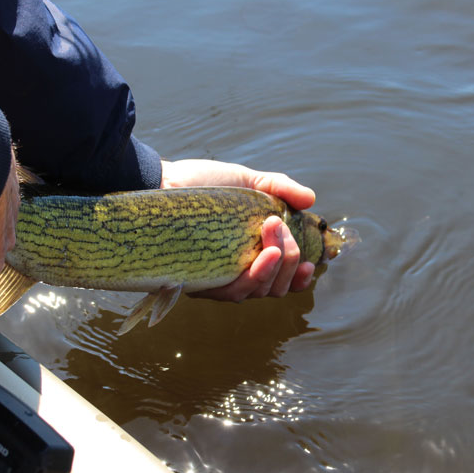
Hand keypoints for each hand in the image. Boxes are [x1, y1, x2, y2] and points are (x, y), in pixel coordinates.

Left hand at [161, 159, 316, 300]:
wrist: (162, 180)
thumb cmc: (204, 184)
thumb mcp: (249, 181)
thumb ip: (280, 189)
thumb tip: (311, 200)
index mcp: (249, 256)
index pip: (280, 280)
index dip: (298, 280)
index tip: (310, 266)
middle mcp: (233, 272)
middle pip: (273, 288)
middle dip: (289, 262)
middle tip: (279, 228)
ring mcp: (215, 278)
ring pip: (255, 292)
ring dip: (274, 267)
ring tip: (272, 236)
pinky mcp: (197, 280)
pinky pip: (231, 292)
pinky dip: (255, 276)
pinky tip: (264, 255)